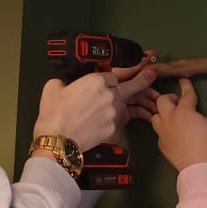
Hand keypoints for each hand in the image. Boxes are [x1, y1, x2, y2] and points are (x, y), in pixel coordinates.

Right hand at [36, 57, 157, 151]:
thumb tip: (66, 86)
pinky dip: (126, 117)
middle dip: (145, 77)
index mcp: (96, 80)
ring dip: (140, 101)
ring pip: (131, 104)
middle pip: (134, 84)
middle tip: (153, 72)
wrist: (59, 140)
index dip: (122, 72)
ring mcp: (115, 111)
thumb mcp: (53, 88)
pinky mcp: (115, 127)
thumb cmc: (54, 114)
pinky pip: (124, 119)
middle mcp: (110, 94)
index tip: (134, 66)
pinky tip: (135, 118)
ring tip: (151, 98)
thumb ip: (65, 83)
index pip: (116, 73)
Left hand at [148, 76, 206, 171]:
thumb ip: (198, 115)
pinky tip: (172, 133)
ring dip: (163, 113)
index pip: (185, 94)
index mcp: (184, 111)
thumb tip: (192, 116)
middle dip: (170, 98)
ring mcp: (163, 131)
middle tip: (178, 101)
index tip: (184, 80)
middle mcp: (170, 118)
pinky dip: (165, 129)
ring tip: (172, 116)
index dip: (185, 85)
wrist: (198, 165)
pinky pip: (159, 131)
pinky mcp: (161, 143)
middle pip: (163, 100)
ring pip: (156, 115)